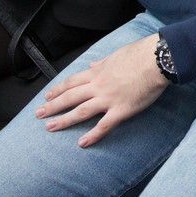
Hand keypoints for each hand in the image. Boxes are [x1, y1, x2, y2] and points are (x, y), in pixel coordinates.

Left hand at [35, 33, 166, 147]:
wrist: (157, 60)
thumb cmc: (140, 54)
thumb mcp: (117, 54)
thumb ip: (103, 61)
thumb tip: (93, 63)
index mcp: (98, 72)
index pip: (72, 82)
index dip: (57, 89)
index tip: (46, 96)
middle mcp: (98, 86)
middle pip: (70, 97)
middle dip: (52, 106)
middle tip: (38, 114)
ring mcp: (108, 99)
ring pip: (80, 111)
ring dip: (63, 120)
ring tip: (50, 127)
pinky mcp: (121, 110)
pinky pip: (104, 125)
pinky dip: (92, 135)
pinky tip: (82, 142)